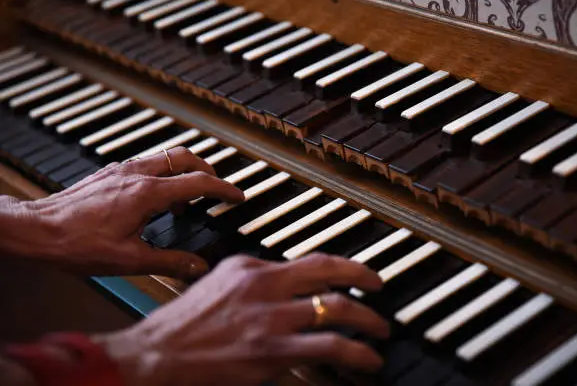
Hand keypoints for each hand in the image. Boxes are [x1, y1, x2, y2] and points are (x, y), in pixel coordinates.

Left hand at [0, 147, 243, 279]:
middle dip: (208, 172)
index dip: (224, 189)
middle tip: (216, 190)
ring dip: (185, 172)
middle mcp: (137, 174)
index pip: (199, 183)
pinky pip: (148, 163)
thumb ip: (170, 262)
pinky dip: (164, 175)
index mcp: (147, 193)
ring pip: (166, 157)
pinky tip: (157, 199)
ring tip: (187, 199)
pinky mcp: (111, 172)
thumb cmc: (76, 243)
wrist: (36, 230)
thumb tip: (197, 267)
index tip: (237, 196)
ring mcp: (123, 170)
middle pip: (186, 158)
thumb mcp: (129, 260)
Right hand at [95, 254, 389, 385]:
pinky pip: (330, 346)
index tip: (353, 272)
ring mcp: (270, 317)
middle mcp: (264, 285)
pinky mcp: (273, 350)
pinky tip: (367, 359)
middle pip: (328, 271)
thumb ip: (250, 281)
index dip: (338, 266)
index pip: (306, 260)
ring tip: (380, 329)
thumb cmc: (179, 326)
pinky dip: (357, 352)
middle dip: (364, 277)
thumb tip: (280, 283)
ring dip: (368, 319)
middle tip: (379, 286)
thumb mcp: (215, 285)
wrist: (154, 356)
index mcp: (249, 267)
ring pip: (337, 308)